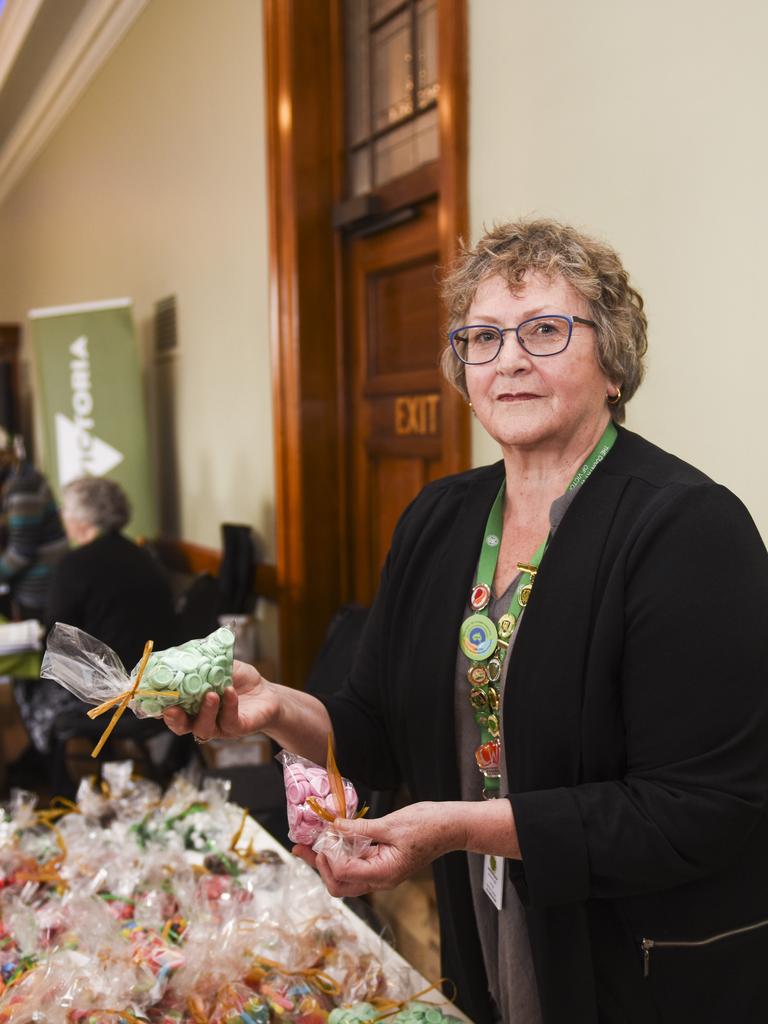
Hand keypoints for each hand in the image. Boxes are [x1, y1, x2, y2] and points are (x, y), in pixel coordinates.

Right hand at [162, 659, 279, 741]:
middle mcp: (200, 718)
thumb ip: (202, 662)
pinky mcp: (236, 729)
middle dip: (173, 719)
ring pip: (202, 728)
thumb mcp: (219, 666)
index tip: (151, 696)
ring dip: (204, 712)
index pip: (169, 708)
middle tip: (171, 709)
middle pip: (180, 726)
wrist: (267, 693)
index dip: (158, 705)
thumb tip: (182, 653)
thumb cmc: (239, 680)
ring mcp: (217, 726)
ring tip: (210, 695)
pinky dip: (228, 705)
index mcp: (191, 705)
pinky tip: (230, 692)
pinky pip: (228, 720)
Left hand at [292, 802, 463, 897]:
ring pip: (346, 878)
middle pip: (340, 884)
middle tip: (302, 847)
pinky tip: (335, 839)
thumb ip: (360, 829)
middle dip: (319, 866)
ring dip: (327, 862)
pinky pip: (357, 866)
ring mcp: (381, 874)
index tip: (319, 835)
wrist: (450, 827)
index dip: (328, 856)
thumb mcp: (390, 824)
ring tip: (313, 843)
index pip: (344, 872)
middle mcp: (380, 880)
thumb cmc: (426, 825)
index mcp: (383, 873)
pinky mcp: (383, 865)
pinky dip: (342, 855)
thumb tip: (333, 826)